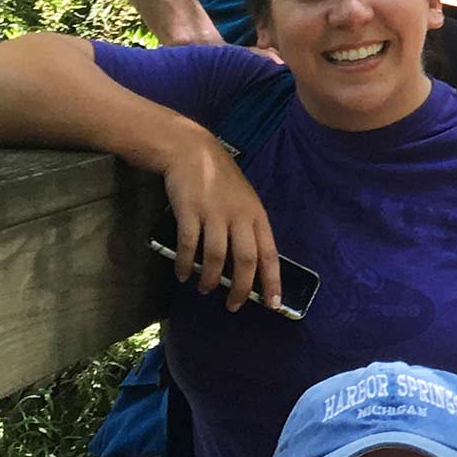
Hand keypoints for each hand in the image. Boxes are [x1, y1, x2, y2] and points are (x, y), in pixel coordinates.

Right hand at [158, 133, 281, 312]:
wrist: (191, 150)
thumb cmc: (220, 179)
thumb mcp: (244, 200)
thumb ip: (247, 227)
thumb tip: (248, 265)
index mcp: (256, 215)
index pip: (269, 253)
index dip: (272, 280)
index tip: (273, 304)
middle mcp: (239, 216)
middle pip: (245, 260)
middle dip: (241, 288)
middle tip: (234, 306)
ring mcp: (214, 213)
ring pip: (216, 257)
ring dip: (210, 279)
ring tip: (205, 289)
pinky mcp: (189, 211)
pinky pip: (189, 246)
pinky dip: (186, 264)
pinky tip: (183, 274)